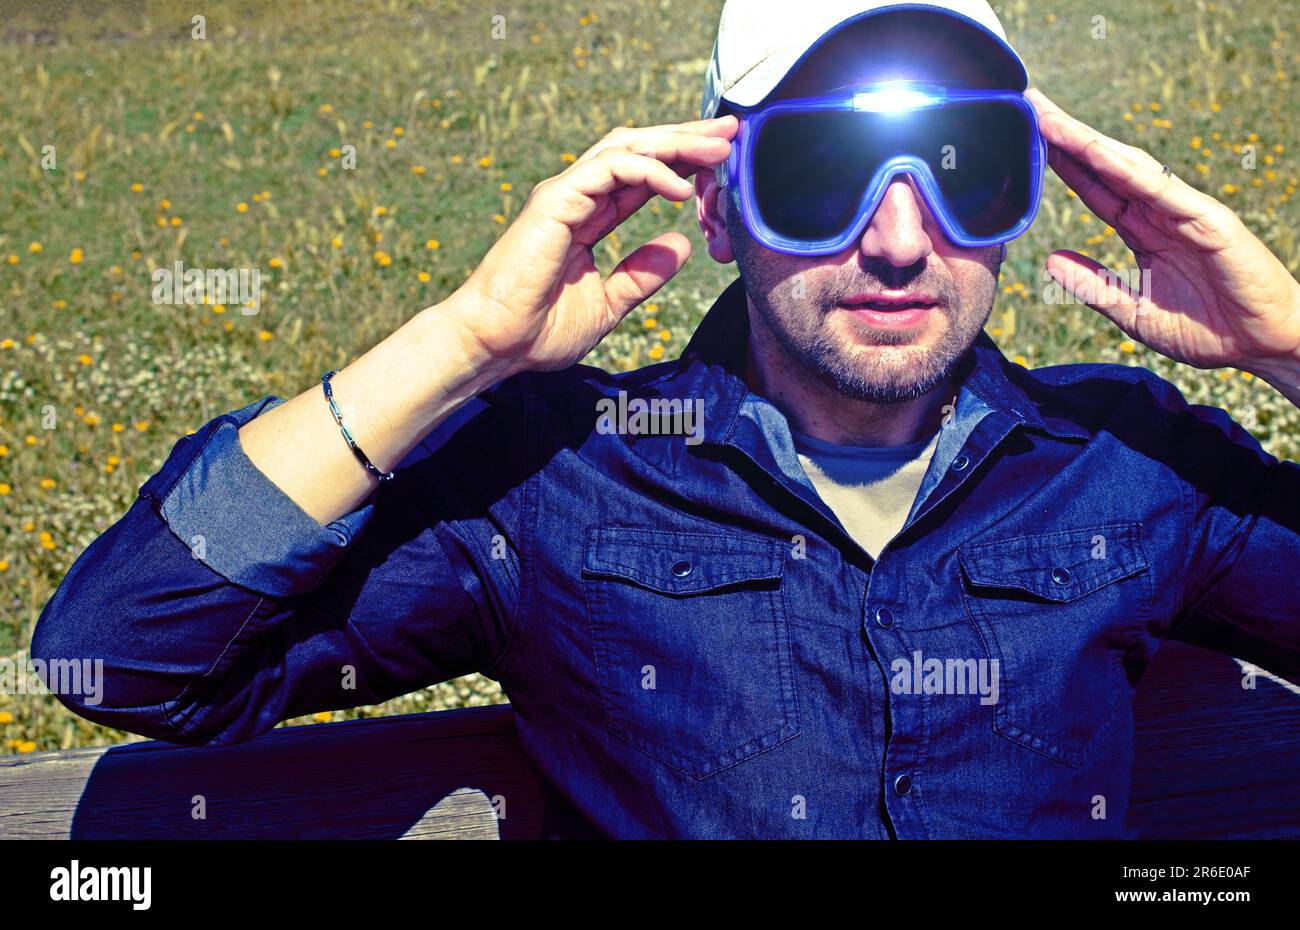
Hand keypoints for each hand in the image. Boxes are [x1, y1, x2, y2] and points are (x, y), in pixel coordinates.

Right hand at [443, 115, 736, 375]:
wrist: (495, 345)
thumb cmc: (538, 330)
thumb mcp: (609, 304)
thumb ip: (643, 274)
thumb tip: (683, 246)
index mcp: (587, 216)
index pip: (641, 175)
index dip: (681, 161)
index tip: (721, 157)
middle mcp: (576, 196)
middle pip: (638, 150)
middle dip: (685, 137)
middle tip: (730, 129)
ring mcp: (564, 194)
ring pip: (626, 148)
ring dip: (675, 144)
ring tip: (717, 147)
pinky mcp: (555, 201)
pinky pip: (609, 169)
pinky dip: (648, 170)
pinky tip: (680, 186)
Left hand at [1025, 88, 1299, 389]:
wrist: (1262, 345)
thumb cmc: (1207, 329)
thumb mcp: (1132, 311)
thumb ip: (1093, 285)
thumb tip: (1050, 261)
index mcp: (1144, 230)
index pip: (1094, 188)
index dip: (1060, 164)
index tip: (1027, 140)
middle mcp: (1161, 212)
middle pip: (1104, 166)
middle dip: (1066, 137)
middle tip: (1028, 104)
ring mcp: (1184, 211)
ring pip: (1127, 167)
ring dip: (1087, 142)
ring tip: (1050, 118)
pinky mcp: (1208, 221)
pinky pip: (1162, 190)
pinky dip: (1128, 170)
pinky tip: (1097, 153)